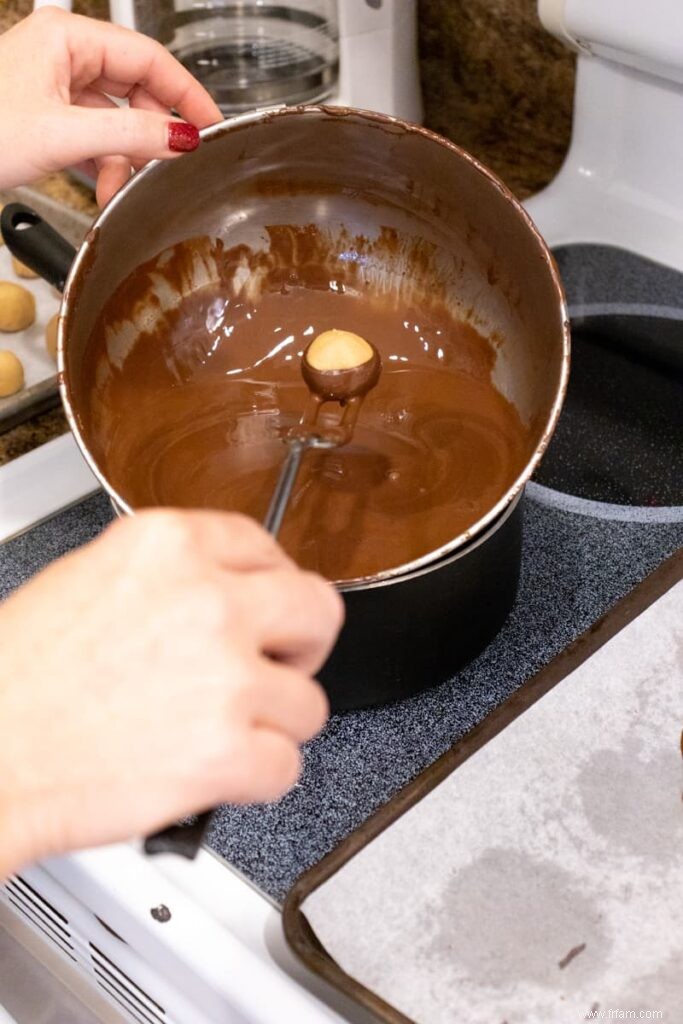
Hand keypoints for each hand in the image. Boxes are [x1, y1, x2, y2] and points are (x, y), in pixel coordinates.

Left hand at [0, 7, 221, 206]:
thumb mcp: (64, 135)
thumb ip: (130, 135)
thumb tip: (183, 136)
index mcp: (67, 38)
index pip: (149, 58)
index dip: (186, 94)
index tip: (212, 125)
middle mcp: (62, 56)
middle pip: (134, 93)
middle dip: (147, 139)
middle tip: (165, 169)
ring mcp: (53, 88)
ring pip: (114, 122)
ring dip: (123, 162)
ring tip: (119, 191)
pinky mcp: (46, 119)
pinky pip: (93, 139)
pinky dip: (103, 167)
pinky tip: (103, 189)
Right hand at [0, 510, 342, 874]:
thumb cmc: (15, 680)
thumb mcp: (86, 579)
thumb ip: (169, 576)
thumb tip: (222, 591)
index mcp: (168, 545)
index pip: (264, 545)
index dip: (273, 585)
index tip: (268, 610)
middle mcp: (207, 600)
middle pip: (317, 611)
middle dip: (301, 646)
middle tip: (273, 668)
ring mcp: (224, 675)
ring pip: (309, 701)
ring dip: (272, 723)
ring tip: (218, 730)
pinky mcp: (226, 751)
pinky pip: (286, 767)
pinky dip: (254, 780)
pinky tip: (212, 773)